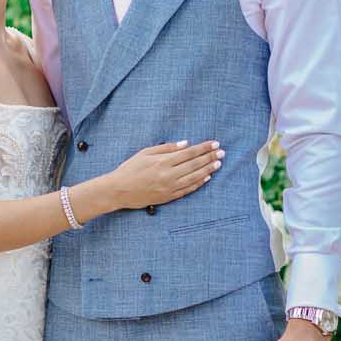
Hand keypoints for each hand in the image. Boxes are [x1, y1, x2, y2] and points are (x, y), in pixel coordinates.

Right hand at [106, 139, 222, 210]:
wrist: (119, 190)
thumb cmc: (130, 169)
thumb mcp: (145, 153)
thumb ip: (166, 148)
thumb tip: (186, 144)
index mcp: (163, 161)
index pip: (189, 153)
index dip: (203, 148)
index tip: (215, 143)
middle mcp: (169, 175)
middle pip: (195, 164)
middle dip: (210, 157)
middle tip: (222, 152)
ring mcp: (170, 187)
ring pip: (194, 177)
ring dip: (208, 170)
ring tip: (218, 164)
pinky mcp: (168, 197)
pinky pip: (188, 190)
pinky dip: (198, 183)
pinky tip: (207, 178)